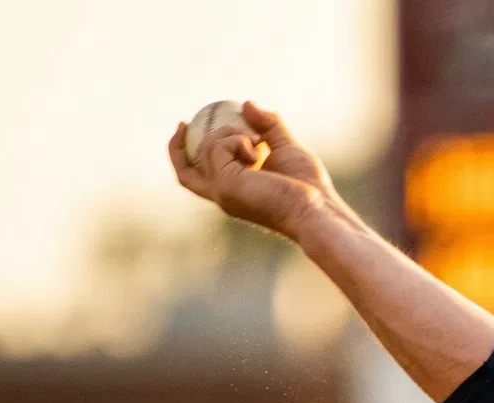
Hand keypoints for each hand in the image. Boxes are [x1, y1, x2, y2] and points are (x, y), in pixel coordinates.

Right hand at [167, 101, 336, 241]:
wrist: (316, 208)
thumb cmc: (308, 187)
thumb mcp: (286, 148)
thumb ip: (269, 126)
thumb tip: (247, 103)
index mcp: (233, 192)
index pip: (196, 177)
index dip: (183, 154)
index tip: (185, 126)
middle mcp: (222, 196)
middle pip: (184, 171)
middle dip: (177, 145)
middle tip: (183, 121)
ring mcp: (222, 192)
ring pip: (206, 148)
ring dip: (230, 133)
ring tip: (258, 141)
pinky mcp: (227, 186)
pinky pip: (218, 147)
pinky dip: (236, 139)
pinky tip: (257, 148)